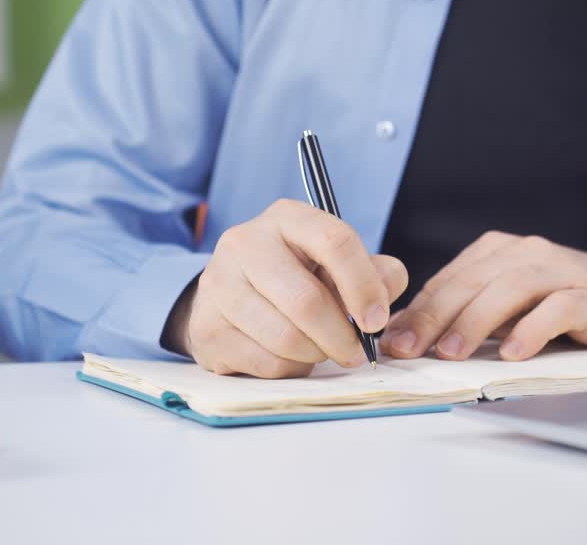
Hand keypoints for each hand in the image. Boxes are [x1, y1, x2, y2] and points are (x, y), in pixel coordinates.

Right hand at [163, 199, 407, 377]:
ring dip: (316, 355)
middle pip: (307, 301)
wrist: (230, 296)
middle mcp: (245, 243)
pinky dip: (291, 369)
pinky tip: (290, 356)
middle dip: (342, 336)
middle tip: (354, 352)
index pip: (335, 241)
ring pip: (286, 338)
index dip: (363, 286)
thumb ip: (375, 274)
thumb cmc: (298, 276)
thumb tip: (380, 304)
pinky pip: (266, 363)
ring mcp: (219, 284)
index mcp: (287, 218)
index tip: (377, 321)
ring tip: (320, 350)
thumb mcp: (338, 264)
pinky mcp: (206, 328)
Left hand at [381, 232, 586, 361]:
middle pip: (473, 281)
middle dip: (435, 316)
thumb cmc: (559, 305)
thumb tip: (409, 336)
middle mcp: (527, 253)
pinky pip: (557, 308)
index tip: (391, 340)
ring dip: (476, 321)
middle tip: (410, 348)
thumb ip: (465, 314)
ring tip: (451, 353)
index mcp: (499, 252)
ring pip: (511, 289)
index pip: (450, 280)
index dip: (418, 310)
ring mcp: (560, 271)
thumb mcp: (507, 307)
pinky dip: (532, 329)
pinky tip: (512, 352)